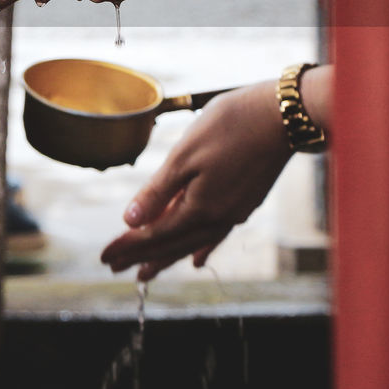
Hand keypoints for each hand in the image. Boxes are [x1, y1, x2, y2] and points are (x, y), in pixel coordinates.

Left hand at [100, 80, 291, 279]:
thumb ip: (157, 192)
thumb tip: (130, 222)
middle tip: (115, 268)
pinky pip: (217, 235)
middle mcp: (219, 218)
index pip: (155, 235)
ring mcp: (234, 212)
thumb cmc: (229, 127)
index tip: (105, 257)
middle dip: (142, 257)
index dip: (128, 246)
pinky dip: (202, 248)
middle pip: (172, 244)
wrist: (283, 116)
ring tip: (147, 272)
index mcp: (200, 208)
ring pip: (193, 243)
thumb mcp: (184, 156)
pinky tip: (197, 260)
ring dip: (167, 257)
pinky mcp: (245, 202)